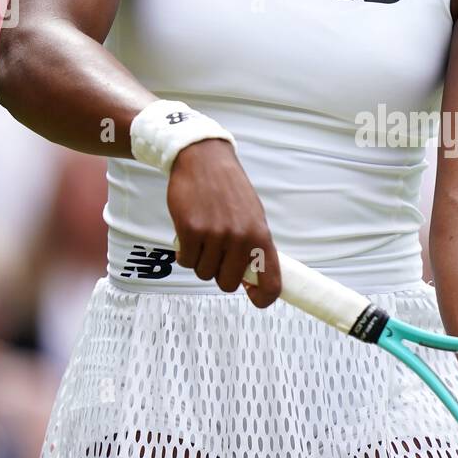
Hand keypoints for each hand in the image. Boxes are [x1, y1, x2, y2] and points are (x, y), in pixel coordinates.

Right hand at [166, 139, 281, 303]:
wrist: (204, 160)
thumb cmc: (229, 190)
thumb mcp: (253, 216)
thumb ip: (254, 247)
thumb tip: (254, 282)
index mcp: (261, 236)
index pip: (271, 282)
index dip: (263, 298)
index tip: (254, 298)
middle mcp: (241, 238)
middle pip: (228, 283)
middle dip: (220, 273)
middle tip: (216, 254)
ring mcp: (215, 235)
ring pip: (205, 273)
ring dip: (200, 261)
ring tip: (203, 237)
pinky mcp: (191, 230)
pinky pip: (186, 261)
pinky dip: (185, 252)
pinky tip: (189, 235)